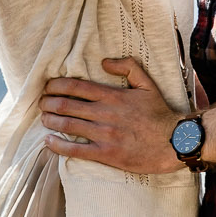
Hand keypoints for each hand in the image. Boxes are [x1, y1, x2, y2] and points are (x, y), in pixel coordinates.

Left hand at [39, 58, 187, 173]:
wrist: (174, 142)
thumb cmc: (160, 114)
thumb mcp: (147, 84)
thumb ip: (128, 67)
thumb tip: (104, 62)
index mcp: (112, 96)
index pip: (75, 86)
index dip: (55, 85)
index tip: (47, 87)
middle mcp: (105, 113)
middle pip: (66, 105)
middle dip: (48, 103)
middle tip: (41, 103)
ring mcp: (104, 135)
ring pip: (67, 125)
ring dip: (49, 121)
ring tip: (43, 119)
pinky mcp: (106, 154)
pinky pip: (75, 150)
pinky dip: (58, 145)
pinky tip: (48, 141)